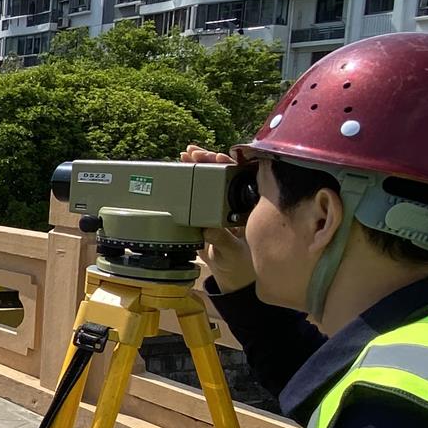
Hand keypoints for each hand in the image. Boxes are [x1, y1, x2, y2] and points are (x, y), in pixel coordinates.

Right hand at [180, 146, 254, 290]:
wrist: (230, 274)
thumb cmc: (239, 263)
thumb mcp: (232, 253)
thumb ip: (222, 241)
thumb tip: (207, 229)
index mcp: (248, 207)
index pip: (240, 177)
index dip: (228, 165)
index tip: (214, 158)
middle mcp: (235, 201)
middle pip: (223, 172)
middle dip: (208, 160)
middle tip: (193, 154)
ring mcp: (220, 205)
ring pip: (210, 178)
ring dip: (198, 165)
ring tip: (185, 155)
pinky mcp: (206, 210)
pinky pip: (198, 190)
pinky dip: (189, 178)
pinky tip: (179, 167)